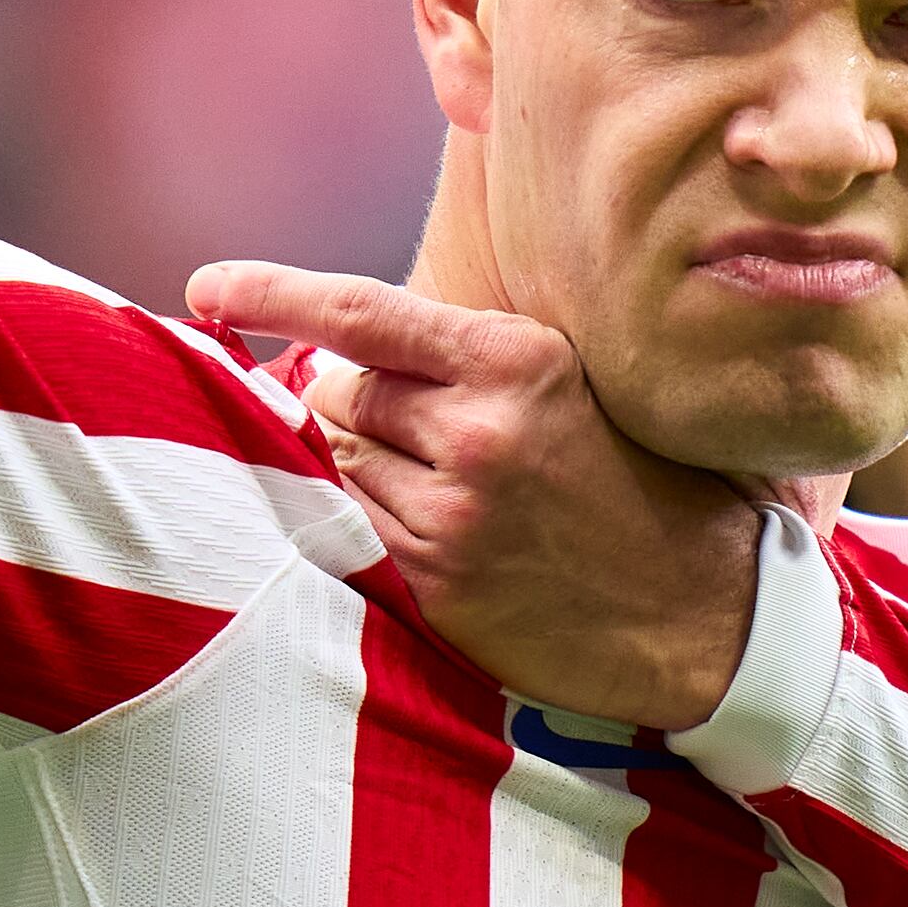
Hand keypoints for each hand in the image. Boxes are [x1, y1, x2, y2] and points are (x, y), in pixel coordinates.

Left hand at [187, 261, 765, 728]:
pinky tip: (456, 538)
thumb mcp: (569, 386)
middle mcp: (478, 428)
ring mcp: (453, 509)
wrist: (702, 616)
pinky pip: (357, 525)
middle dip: (371, 408)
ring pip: (341, 459)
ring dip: (373, 469)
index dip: (271, 293)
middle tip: (451, 441)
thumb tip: (331, 353)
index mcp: (516, 359)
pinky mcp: (436, 577)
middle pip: (343, 390)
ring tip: (470, 495)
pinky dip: (380, 522)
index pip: (361, 311)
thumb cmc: (632, 484)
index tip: (205, 290)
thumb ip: (461, 360)